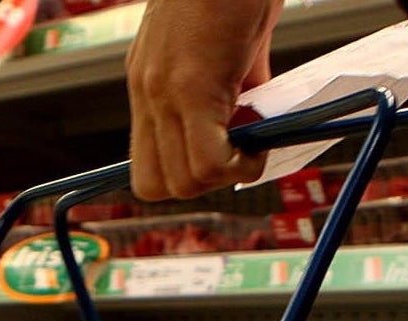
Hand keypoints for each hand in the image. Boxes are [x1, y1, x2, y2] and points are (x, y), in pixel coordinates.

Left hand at [126, 0, 283, 200]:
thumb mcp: (228, 49)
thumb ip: (234, 91)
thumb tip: (253, 126)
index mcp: (149, 82)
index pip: (146, 164)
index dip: (186, 175)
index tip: (222, 157)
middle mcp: (147, 91)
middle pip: (156, 185)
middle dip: (204, 183)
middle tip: (239, 155)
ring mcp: (162, 91)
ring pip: (184, 181)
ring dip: (227, 174)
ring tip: (254, 142)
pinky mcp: (190, 87)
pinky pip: (210, 160)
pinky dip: (241, 164)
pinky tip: (261, 137)